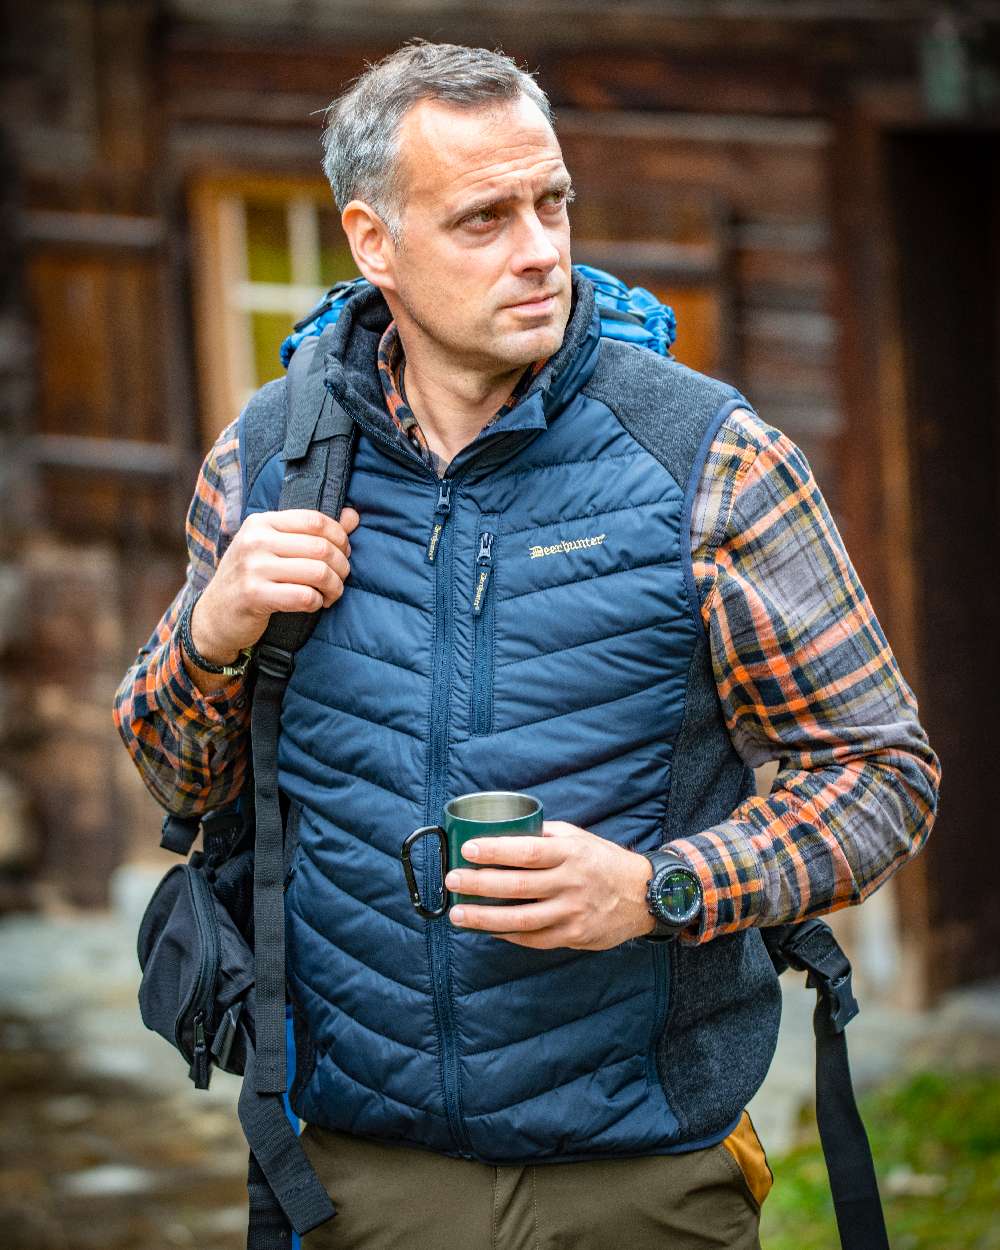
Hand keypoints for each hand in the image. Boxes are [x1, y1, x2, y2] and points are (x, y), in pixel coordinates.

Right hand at [192, 507, 360, 663]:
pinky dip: (317, 602)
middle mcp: (255, 540)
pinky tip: (314, 604)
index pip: (315, 521)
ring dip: (334, 587)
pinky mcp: (254, 595)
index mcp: (262, 522)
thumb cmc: (251, 578)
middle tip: (341, 578)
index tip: (343, 553)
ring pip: (317, 572)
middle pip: (321, 547)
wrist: (215, 615)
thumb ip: (313, 532)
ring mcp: (253, 567)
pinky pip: (304, 596)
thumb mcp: (275, 548)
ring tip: (331, 594)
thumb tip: (353, 516)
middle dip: (341, 565)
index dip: (339, 537)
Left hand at [445, 821, 655, 950]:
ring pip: (521, 919)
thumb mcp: (577, 838)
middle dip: (479, 884)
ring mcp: (572, 913)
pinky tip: (486, 929)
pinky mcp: (573, 936)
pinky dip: (506, 935)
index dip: (495, 851)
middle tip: (452, 881)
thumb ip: (544, 836)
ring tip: (458, 914)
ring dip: (484, 918)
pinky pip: (533, 938)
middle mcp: (571, 883)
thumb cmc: (602, 860)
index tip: (468, 849)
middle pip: (517, 886)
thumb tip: (502, 832)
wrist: (642, 895)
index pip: (527, 852)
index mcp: (570, 853)